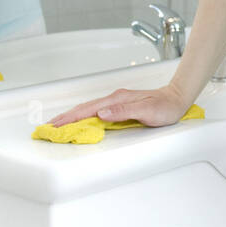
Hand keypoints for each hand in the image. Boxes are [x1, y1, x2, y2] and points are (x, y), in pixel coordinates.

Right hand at [48, 83, 191, 128]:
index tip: (55, 126)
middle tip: (48, 127)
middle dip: (64, 118)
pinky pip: (95, 111)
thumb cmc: (165, 106)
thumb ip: (124, 112)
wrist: (177, 99)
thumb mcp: (147, 110)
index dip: (70, 119)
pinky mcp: (118, 106)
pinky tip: (79, 121)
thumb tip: (101, 113)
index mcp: (117, 99)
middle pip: (84, 108)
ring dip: (71, 117)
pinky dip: (83, 116)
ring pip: (88, 109)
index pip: (88, 110)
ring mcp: (115, 102)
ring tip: (57, 125)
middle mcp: (114, 99)